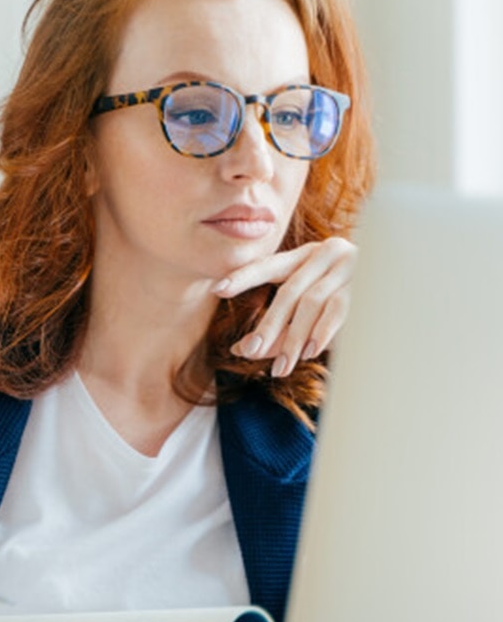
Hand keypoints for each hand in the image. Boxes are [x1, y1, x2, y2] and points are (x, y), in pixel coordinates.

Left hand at [213, 237, 356, 376]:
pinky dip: (321, 332)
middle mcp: (326, 254)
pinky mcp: (368, 285)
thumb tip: (241, 350)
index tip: (217, 289)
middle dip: (269, 325)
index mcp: (306, 255)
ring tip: (281, 367)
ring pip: (311, 304)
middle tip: (251, 352)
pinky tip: (309, 352)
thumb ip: (279, 327)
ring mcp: (349, 267)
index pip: (269, 265)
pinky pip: (339, 309)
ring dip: (293, 338)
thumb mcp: (310, 311)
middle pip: (288, 292)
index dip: (243, 277)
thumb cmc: (350, 303)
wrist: (404, 288)